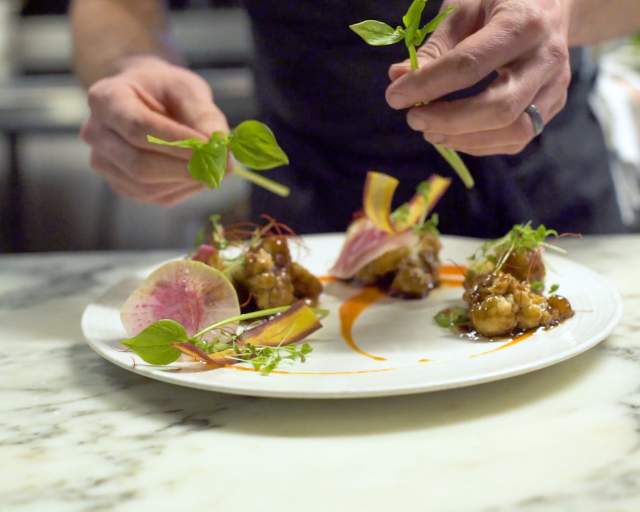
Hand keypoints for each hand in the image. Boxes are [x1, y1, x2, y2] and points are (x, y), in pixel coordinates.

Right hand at [81, 56, 228, 204]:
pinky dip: (184, 188)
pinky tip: (198, 173)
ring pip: (147, 186)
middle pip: (140, 164)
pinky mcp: (121, 185)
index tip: (211, 147)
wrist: (147, 99)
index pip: (138, 128)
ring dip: (188, 180)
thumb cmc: (167, 90)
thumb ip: (206, 117)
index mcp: (105, 98)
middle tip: (222, 165)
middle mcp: (96, 133)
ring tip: (214, 165)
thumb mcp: (189, 89)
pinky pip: (155, 196)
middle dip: (185, 168)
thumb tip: (221, 154)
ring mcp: (104, 163)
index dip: (177, 142)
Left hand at [385, 0, 571, 155]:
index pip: (469, 66)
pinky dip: (479, 144)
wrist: (551, 1)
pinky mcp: (554, 104)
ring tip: (429, 131)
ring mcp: (556, 85)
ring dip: (464, 139)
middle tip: (413, 118)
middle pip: (498, 108)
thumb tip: (398, 77)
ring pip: (513, 131)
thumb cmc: (499, 0)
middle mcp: (547, 57)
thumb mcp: (464, 8)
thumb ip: (434, 47)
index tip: (394, 97)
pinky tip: (453, 135)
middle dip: (448, 121)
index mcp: (523, 22)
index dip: (427, 86)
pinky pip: (517, 139)